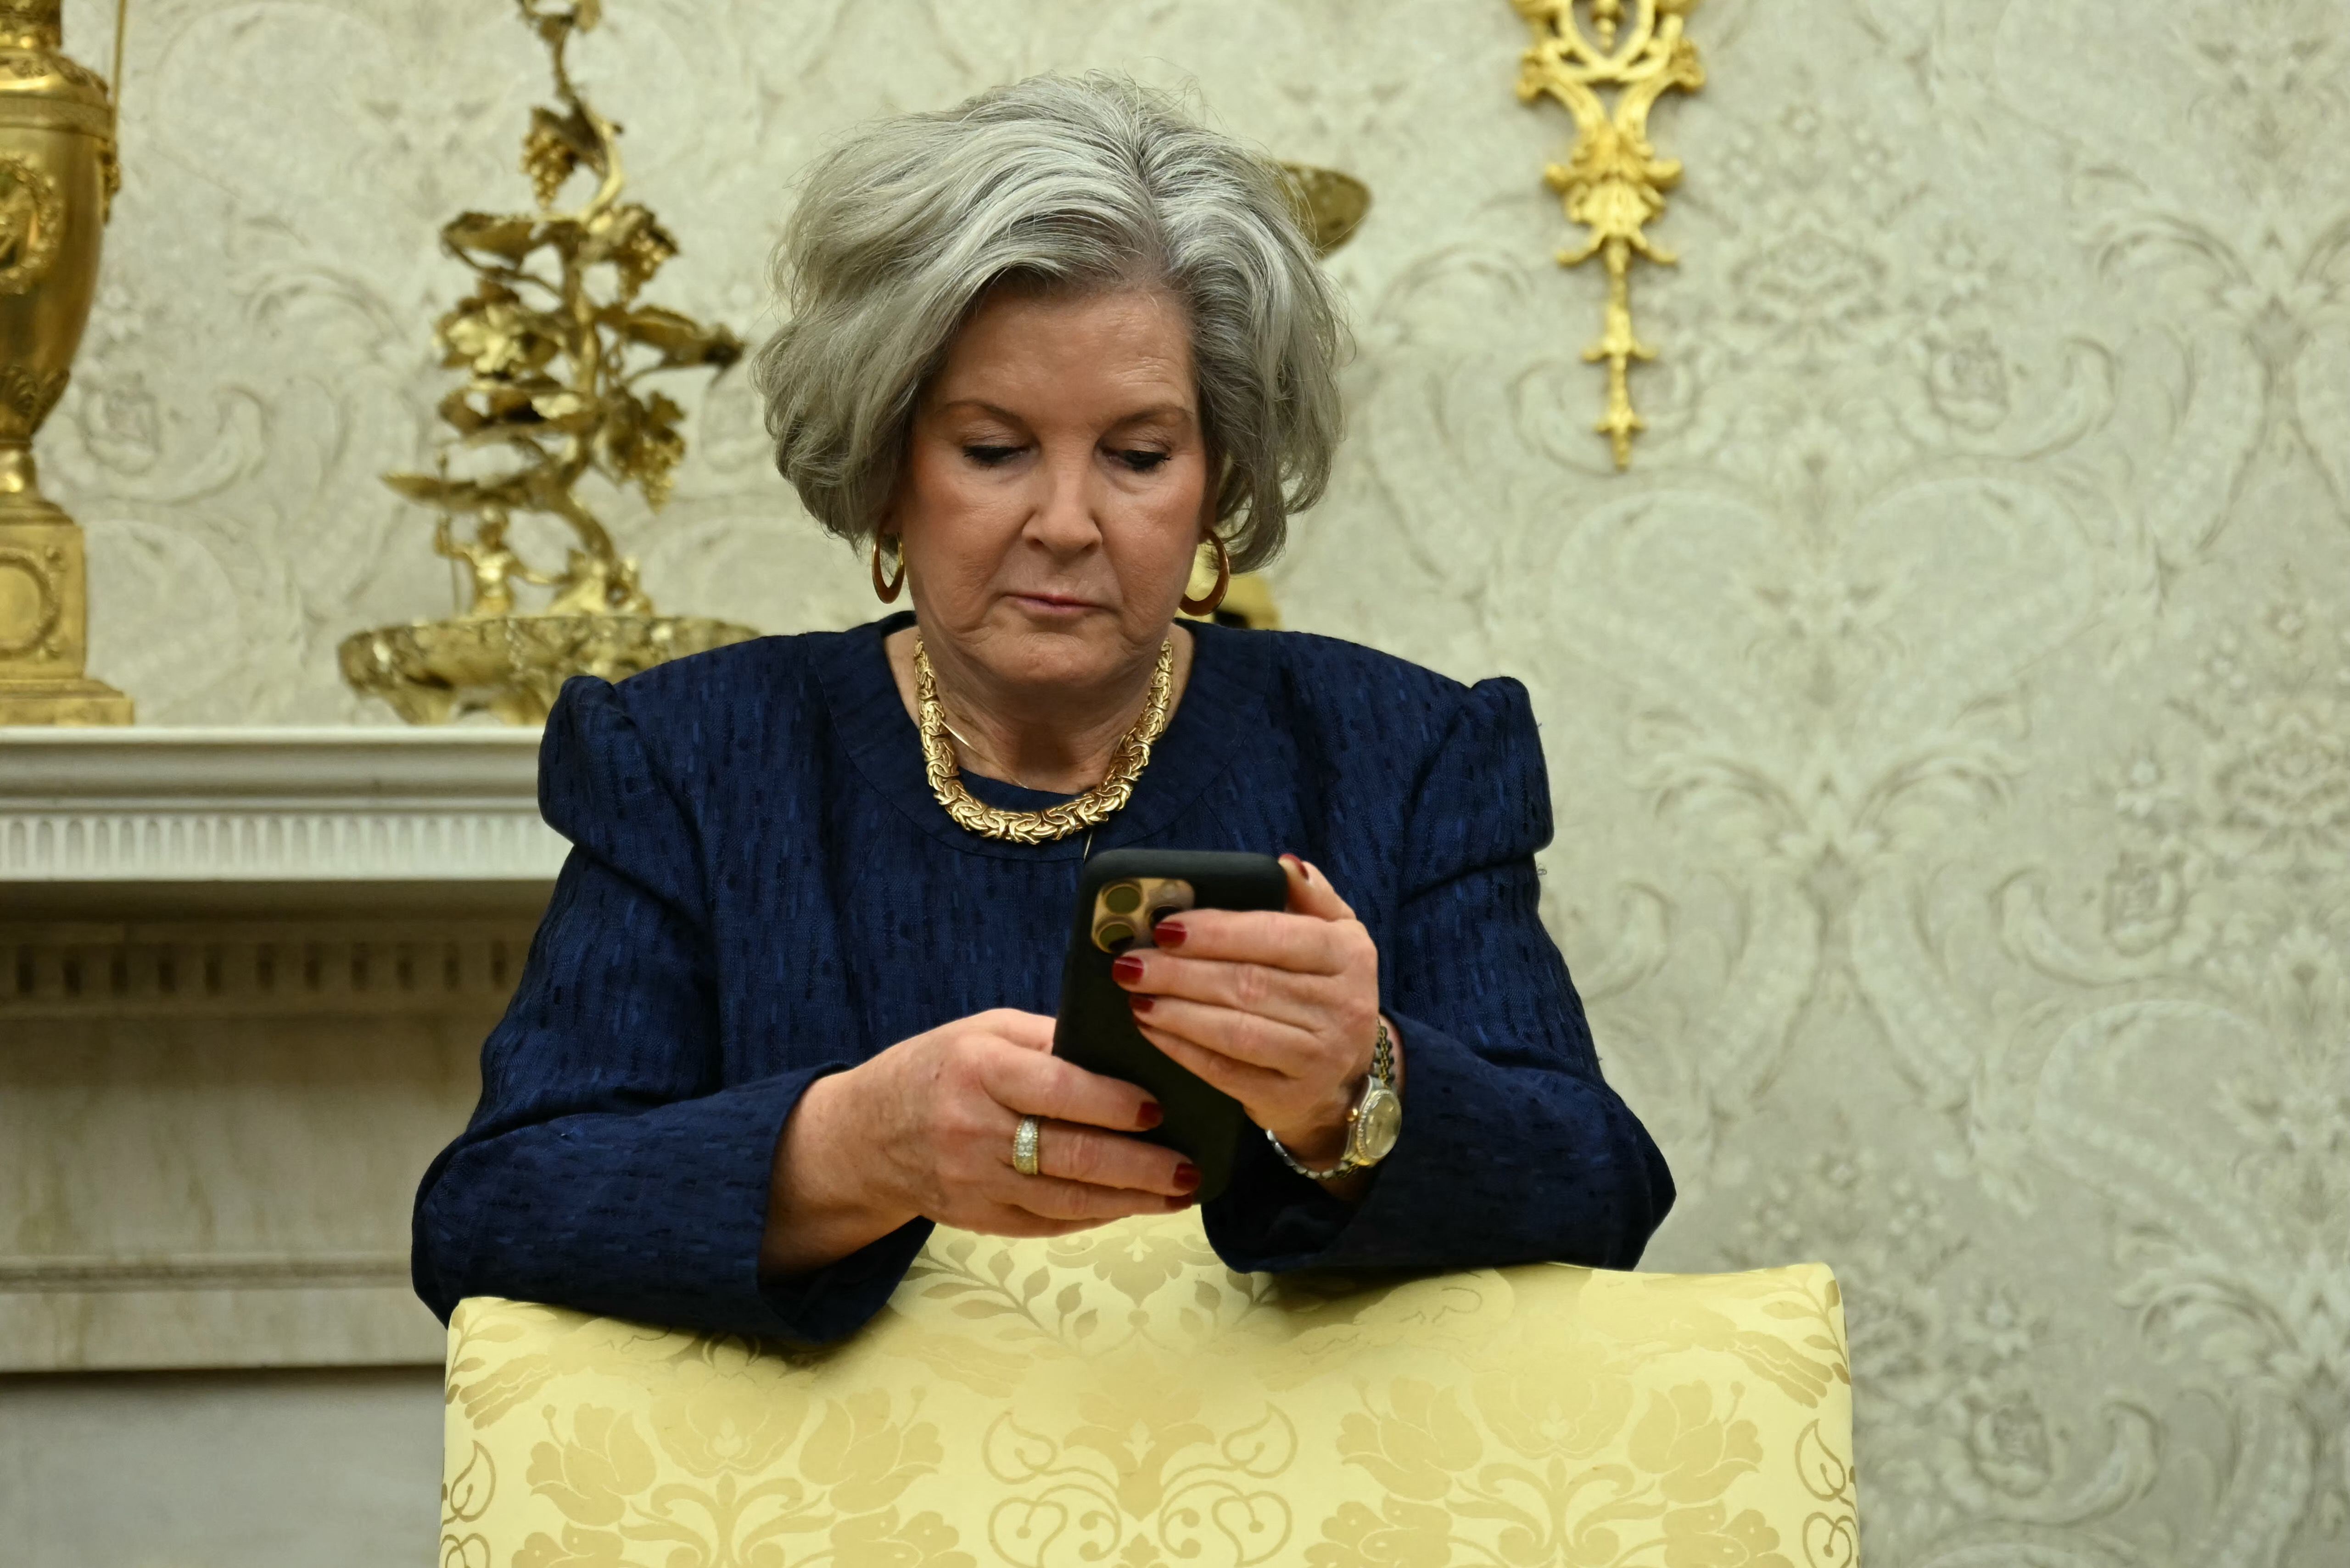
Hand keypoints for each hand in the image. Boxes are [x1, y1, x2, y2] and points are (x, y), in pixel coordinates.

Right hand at [763, 1008, 1196, 1275]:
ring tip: (1181, 1191)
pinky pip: (1050, 1223)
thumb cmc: (940, 1069)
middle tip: (1191, 1166)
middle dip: (1139, 1164)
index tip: (1161, 1108)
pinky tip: (1135, 1205)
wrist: (866, 1137)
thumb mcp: (985, 1031)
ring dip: (1132, 1200)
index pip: (1057, 1089)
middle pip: (1070, 1154)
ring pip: (1068, 1199)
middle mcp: (975, 1129)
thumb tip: (1127, 1054)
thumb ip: (1051, 1040)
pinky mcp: (980, 1220)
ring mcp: (976, 1183)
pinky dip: (1099, 1216)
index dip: (1113, 1103)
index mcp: (979, 1069)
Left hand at [1114, 855, 1391, 1168]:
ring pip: (1237, 1030)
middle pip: (1250, 984)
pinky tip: (1150, 1029)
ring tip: (1135, 994)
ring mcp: (1317, 1058)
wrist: (1342, 1078)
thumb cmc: (1324, 991)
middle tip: (1132, 962)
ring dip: (1177, 1011)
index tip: (1166, 927)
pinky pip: (1226, 1073)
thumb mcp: (1336, 938)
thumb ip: (1311, 897)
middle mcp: (1341, 1007)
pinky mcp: (1287, 1098)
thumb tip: (1285, 865)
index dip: (1220, 932)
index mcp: (1348, 956)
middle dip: (1182, 972)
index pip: (1279, 936)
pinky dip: (1183, 1050)